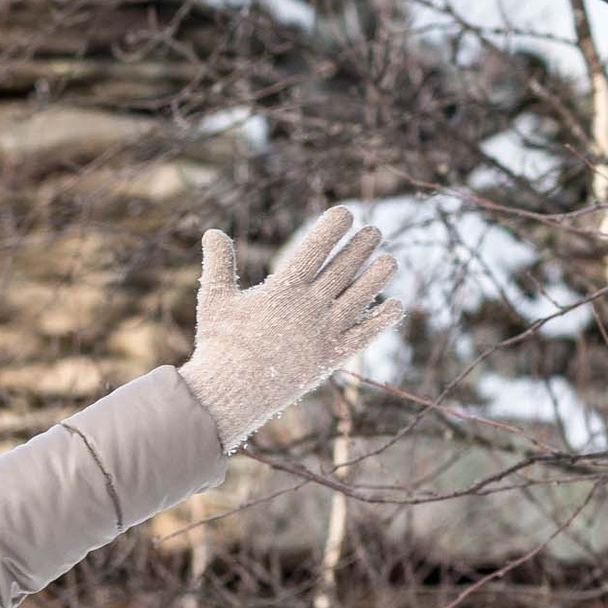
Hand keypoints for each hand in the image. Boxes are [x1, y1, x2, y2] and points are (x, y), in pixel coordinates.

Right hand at [179, 205, 401, 451]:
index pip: (316, 248)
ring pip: (361, 295)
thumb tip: (211, 232)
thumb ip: (218, 264)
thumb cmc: (220, 345)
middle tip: (374, 232)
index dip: (334, 226)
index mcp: (283, 289)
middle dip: (362, 245)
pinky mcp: (332, 357)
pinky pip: (365, 334)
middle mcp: (310, 306)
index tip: (346, 213)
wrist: (232, 394)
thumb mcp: (214, 300)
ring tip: (389, 260)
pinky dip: (383, 319)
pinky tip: (396, 305)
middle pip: (344, 267)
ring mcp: (325, 332)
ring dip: (378, 275)